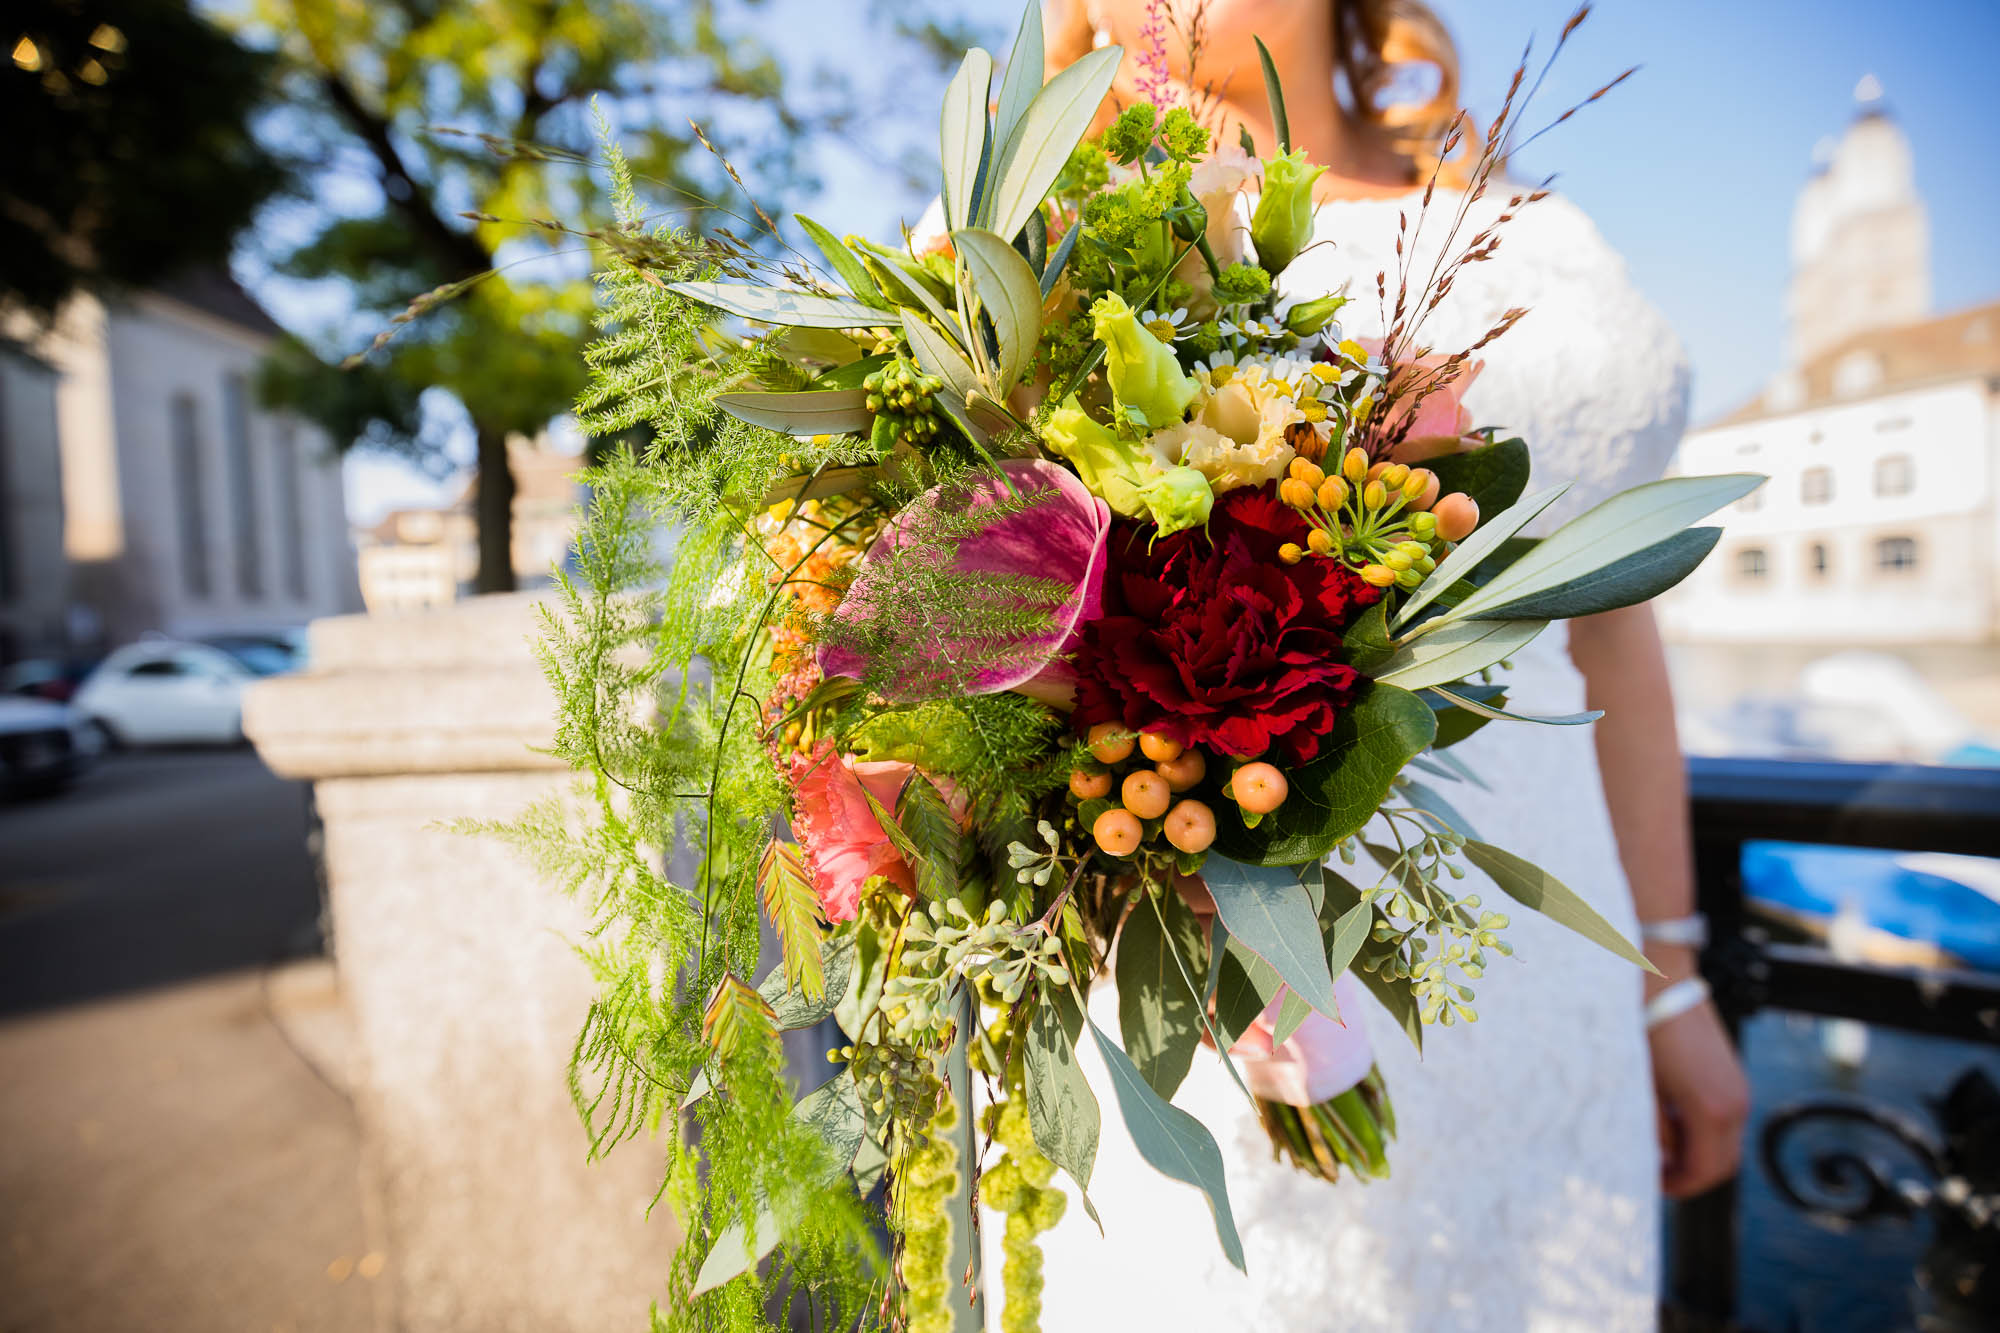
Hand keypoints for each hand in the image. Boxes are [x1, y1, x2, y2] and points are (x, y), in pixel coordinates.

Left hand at [1646, 944, 1750, 1198]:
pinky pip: (1726, 1121)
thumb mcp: (1638, 1086)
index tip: (1649, 1184)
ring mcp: (1739, 1088)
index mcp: (1710, 1111)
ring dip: (1697, 1153)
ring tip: (1658, 1146)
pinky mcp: (1733, 1074)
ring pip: (1726, 1144)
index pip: (1702, 1172)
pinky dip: (1703, 1131)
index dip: (1676, 1186)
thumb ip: (1651, 1129)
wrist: (1660, 979)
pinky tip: (1670, 1117)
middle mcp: (1735, 1104)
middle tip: (1654, 1173)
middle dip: (1690, 1175)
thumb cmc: (1640, 1028)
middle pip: (1722, 1165)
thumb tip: (1659, 1159)